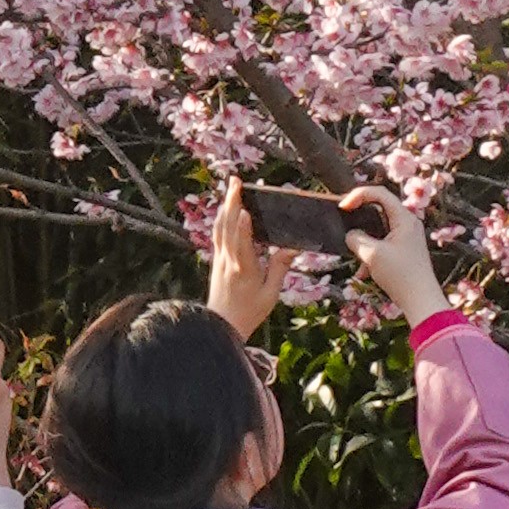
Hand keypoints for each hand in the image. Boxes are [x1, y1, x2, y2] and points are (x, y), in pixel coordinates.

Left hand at [206, 184, 284, 343]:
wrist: (220, 327)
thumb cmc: (249, 312)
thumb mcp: (270, 294)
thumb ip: (279, 268)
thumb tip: (292, 247)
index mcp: (243, 270)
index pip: (242, 243)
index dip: (243, 226)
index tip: (247, 209)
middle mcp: (228, 261)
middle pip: (227, 227)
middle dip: (231, 202)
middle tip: (235, 182)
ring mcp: (219, 260)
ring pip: (219, 228)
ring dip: (225, 206)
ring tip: (231, 189)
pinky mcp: (216, 262)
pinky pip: (217, 235)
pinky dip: (221, 219)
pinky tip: (225, 210)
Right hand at [343, 188, 448, 324]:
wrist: (421, 301)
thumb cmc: (400, 275)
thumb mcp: (372, 255)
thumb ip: (356, 239)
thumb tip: (351, 235)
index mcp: (404, 218)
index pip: (380, 193)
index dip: (358, 194)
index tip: (343, 207)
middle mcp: (408, 223)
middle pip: (378, 211)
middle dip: (360, 222)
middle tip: (345, 227)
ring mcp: (407, 237)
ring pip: (379, 231)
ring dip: (365, 244)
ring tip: (359, 264)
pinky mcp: (405, 250)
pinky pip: (384, 244)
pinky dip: (372, 255)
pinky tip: (365, 273)